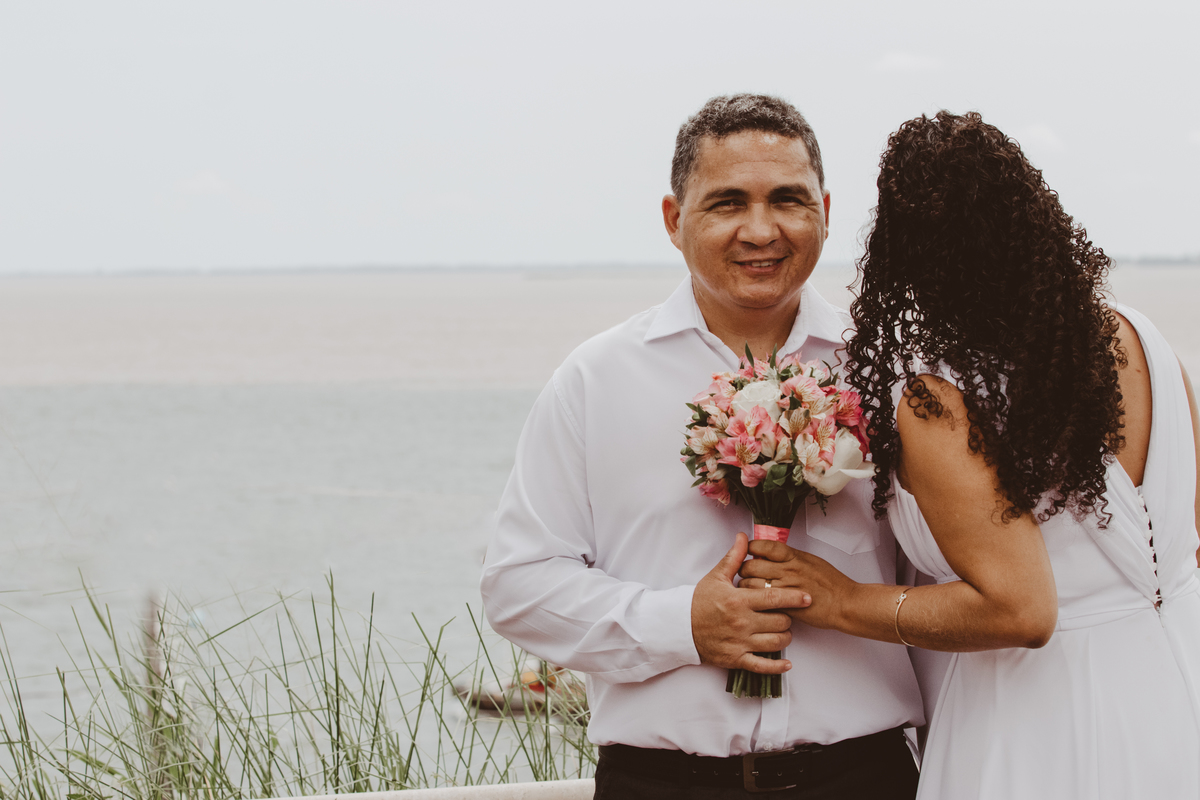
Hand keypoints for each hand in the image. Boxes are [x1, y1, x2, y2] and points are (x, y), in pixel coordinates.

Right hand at [691, 533, 810, 672]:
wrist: (679, 626)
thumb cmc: (698, 601)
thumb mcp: (716, 576)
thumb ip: (734, 558)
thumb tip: (743, 537)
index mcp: (739, 600)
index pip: (774, 598)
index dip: (794, 597)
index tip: (807, 597)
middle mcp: (741, 622)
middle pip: (780, 621)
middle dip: (787, 618)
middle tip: (786, 614)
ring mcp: (739, 642)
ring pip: (776, 643)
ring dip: (785, 637)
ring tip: (783, 631)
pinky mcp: (735, 659)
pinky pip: (762, 666)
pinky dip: (777, 667)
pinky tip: (787, 664)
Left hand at [739, 539, 854, 629]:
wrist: (845, 604)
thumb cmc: (832, 583)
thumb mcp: (811, 561)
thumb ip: (790, 556)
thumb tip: (771, 553)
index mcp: (794, 557)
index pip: (763, 546)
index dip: (750, 547)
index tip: (747, 550)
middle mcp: (787, 571)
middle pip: (751, 565)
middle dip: (743, 568)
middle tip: (744, 571)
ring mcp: (785, 589)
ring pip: (751, 584)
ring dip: (745, 585)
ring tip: (748, 587)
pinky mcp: (784, 606)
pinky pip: (760, 601)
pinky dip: (754, 600)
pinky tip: (756, 601)